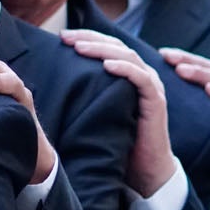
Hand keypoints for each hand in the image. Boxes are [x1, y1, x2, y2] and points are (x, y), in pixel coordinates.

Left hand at [62, 29, 180, 196]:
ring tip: (80, 48)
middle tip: (65, 37)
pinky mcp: (156, 101)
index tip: (62, 37)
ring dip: (102, 49)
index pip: (108, 46)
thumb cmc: (120, 142)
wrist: (146, 171)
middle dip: (89, 38)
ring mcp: (151, 86)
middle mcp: (142, 75)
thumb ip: (87, 95)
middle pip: (116, 45)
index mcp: (129, 74)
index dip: (87, 38)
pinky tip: (107, 64)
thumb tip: (53, 86)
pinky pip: (141, 78)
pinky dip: (124, 68)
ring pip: (127, 56)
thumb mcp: (99, 113)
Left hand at [160, 47, 209, 196]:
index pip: (195, 65)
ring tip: (182, 70)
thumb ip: (165, 99)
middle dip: (187, 59)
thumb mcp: (178, 116)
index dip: (180, 56)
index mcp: (205, 88)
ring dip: (201, 74)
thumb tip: (140, 87)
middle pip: (207, 67)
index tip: (161, 53)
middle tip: (168, 56)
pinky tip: (209, 89)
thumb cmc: (194, 140)